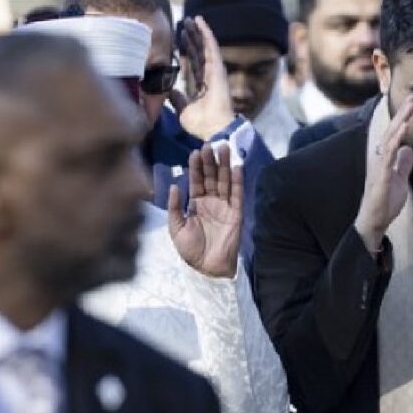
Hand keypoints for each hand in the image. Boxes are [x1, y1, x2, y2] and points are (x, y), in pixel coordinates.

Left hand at [168, 143, 242, 277]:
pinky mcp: (236, 213)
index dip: (196, 167)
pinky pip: (237, 194)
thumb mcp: (176, 228)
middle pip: (212, 177)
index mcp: (196, 204)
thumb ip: (174, 207)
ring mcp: (225, 206)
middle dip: (210, 161)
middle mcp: (211, 202)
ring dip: (224, 165)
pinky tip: (237, 166)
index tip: (195, 152)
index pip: (197, 181)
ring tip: (223, 148)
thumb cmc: (191, 251)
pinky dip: (238, 180)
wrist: (207, 269)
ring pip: (225, 181)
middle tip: (209, 144)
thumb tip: (174, 185)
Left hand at [178, 16, 235, 139]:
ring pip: (204, 46)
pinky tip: (201, 22)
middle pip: (197, 51)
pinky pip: (212, 47)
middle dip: (191, 37)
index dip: (185, 50)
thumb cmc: (200, 123)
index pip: (191, 63)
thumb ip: (177, 99)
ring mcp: (213, 71)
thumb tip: (170, 91)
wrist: (213, 127)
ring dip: (198, 32)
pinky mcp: (218, 68)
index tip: (179, 38)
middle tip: (183, 23)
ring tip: (191, 18)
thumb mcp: (182, 110)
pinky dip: (207, 34)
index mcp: (199, 85)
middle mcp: (207, 76)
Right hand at [354, 98, 412, 253]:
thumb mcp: (399, 180)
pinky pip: (388, 155)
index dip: (403, 119)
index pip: (395, 134)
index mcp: (385, 158)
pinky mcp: (381, 175)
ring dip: (400, 121)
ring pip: (389, 138)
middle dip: (402, 113)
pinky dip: (396, 141)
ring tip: (411, 107)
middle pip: (391, 131)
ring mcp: (379, 165)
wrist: (375, 221)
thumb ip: (403, 164)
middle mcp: (380, 158)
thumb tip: (408, 150)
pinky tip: (403, 130)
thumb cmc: (385, 202)